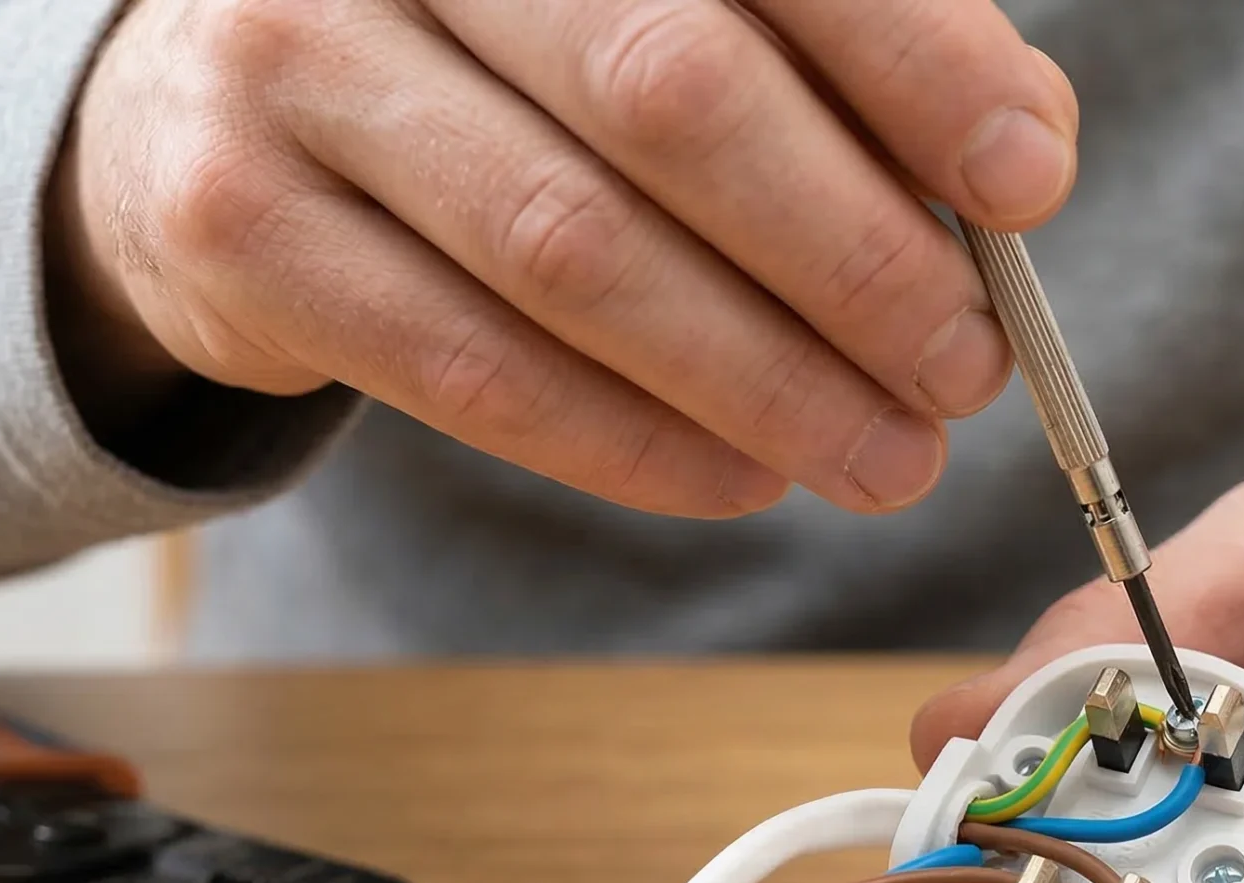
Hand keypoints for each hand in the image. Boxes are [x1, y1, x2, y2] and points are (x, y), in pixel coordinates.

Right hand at [44, 0, 1077, 514]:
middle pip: (672, 92)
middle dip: (853, 254)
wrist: (217, 100)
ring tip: (885, 454)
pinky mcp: (237, 216)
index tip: (1027, 181)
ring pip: (573, 247)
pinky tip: (740, 475)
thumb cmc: (507, 55)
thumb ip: (840, 52)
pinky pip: (467, 362)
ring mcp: (297, 57)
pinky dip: (629, 439)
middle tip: (964, 368)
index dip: (915, 61)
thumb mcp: (667, 6)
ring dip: (762, 378)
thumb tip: (1020, 157)